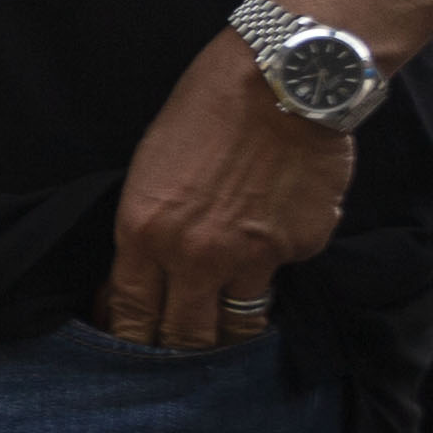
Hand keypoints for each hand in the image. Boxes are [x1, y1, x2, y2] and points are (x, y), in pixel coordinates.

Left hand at [100, 28, 353, 348]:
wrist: (281, 79)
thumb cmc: (207, 109)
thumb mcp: (151, 169)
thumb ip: (150, 230)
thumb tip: (149, 275)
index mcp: (145, 232)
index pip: (131, 314)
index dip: (131, 339)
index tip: (133, 349)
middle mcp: (196, 256)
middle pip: (185, 336)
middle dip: (180, 350)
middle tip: (180, 352)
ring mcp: (253, 258)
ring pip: (239, 324)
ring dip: (230, 328)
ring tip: (226, 328)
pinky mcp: (301, 249)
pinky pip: (284, 275)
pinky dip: (277, 266)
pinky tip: (277, 234)